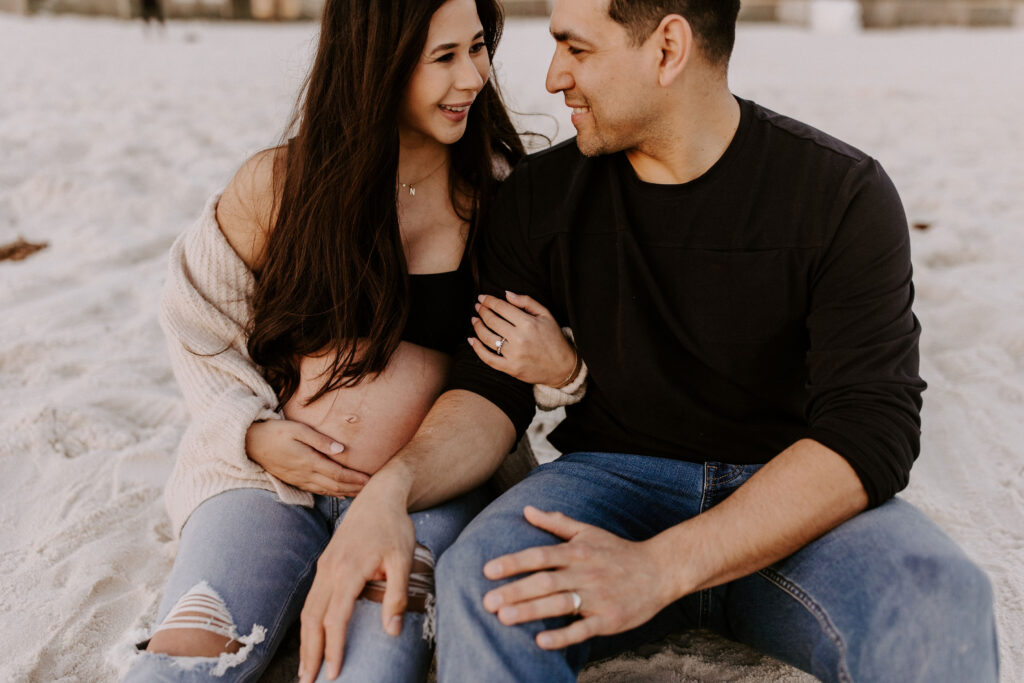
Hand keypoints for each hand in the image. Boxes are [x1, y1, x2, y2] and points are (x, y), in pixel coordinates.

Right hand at [246, 419, 368, 495]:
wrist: (250, 443)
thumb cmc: (275, 431)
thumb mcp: (298, 430)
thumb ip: (320, 440)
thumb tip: (341, 449)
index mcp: (308, 462)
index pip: (338, 474)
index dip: (355, 478)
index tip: (370, 479)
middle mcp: (305, 474)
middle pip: (335, 486)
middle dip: (354, 488)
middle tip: (372, 489)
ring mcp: (299, 480)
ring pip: (326, 490)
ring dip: (345, 493)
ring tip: (361, 493)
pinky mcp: (294, 481)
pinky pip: (316, 491)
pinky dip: (331, 493)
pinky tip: (340, 494)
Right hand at [298, 477, 415, 682]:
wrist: (379, 496)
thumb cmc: (394, 526)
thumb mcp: (403, 559)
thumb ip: (396, 595)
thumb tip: (391, 632)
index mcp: (348, 570)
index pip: (336, 618)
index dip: (334, 648)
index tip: (334, 672)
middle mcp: (330, 569)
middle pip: (313, 618)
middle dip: (310, 652)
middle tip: (309, 679)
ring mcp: (324, 566)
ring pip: (308, 610)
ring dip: (306, 640)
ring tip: (306, 667)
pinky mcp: (325, 564)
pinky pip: (312, 599)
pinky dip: (309, 623)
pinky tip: (313, 637)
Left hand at [469, 291, 576, 385]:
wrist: (562, 367)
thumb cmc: (554, 338)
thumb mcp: (546, 315)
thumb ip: (526, 302)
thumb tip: (506, 294)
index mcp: (528, 323)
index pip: (502, 308)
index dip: (489, 301)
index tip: (482, 298)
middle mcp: (520, 338)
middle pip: (492, 321)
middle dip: (482, 311)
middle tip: (478, 307)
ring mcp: (514, 355)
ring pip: (487, 338)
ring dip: (477, 327)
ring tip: (475, 320)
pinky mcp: (511, 368)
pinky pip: (488, 358)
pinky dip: (477, 349)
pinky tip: (472, 340)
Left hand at [481, 506, 676, 649]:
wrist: (660, 571)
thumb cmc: (618, 551)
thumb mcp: (588, 532)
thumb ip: (556, 523)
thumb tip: (527, 509)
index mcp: (577, 552)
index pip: (539, 555)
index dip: (513, 562)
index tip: (488, 570)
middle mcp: (584, 573)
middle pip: (544, 582)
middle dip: (514, 591)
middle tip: (487, 601)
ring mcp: (597, 597)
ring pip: (559, 604)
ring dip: (531, 612)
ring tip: (504, 618)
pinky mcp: (608, 619)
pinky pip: (582, 629)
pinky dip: (562, 636)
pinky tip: (541, 642)